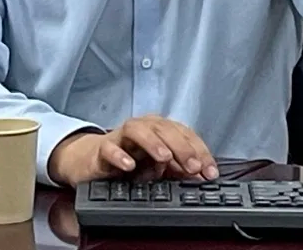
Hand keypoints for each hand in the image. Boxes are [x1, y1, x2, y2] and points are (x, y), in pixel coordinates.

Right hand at [48, 115, 217, 186]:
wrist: (93, 161)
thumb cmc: (130, 159)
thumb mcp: (158, 166)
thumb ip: (179, 169)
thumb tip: (202, 176)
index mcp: (160, 129)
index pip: (184, 133)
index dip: (200, 151)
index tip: (209, 171)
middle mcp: (144, 127)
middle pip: (164, 129)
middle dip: (181, 147)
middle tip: (192, 167)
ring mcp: (122, 136)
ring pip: (138, 130)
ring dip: (153, 143)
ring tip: (165, 159)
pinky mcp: (103, 148)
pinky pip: (110, 148)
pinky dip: (120, 156)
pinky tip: (129, 166)